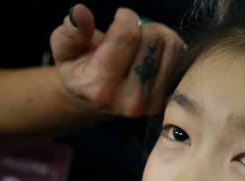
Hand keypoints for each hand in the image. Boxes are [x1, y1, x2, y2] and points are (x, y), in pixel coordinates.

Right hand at [50, 4, 185, 116]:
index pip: (127, 37)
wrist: (93, 99)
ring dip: (157, 34)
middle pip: (152, 39)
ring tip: (140, 41)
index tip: (119, 18)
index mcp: (101, 87)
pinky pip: (180, 57)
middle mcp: (129, 100)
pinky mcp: (166, 99)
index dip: (126, 17)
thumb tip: (78, 12)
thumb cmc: (78, 69)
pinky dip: (168, 46)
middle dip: (141, 26)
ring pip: (171, 46)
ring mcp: (151, 103)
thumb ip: (71, 32)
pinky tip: (151, 52)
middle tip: (128, 33)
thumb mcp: (63, 51)